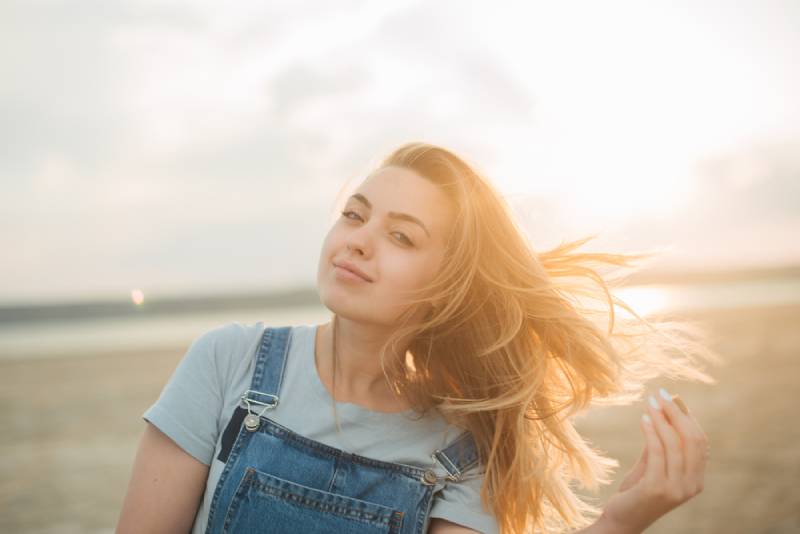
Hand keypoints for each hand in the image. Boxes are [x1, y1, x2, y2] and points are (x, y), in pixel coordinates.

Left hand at [600, 389, 708, 533]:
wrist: (621, 520)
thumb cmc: (636, 493)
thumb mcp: (652, 466)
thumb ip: (660, 446)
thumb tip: (664, 413)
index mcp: (696, 480)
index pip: (700, 442)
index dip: (688, 417)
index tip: (672, 398)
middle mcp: (692, 486)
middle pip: (692, 440)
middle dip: (676, 413)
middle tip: (660, 395)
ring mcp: (676, 489)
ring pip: (674, 443)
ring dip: (662, 418)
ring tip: (650, 403)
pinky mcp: (657, 488)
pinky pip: (657, 452)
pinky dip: (651, 431)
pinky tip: (643, 419)